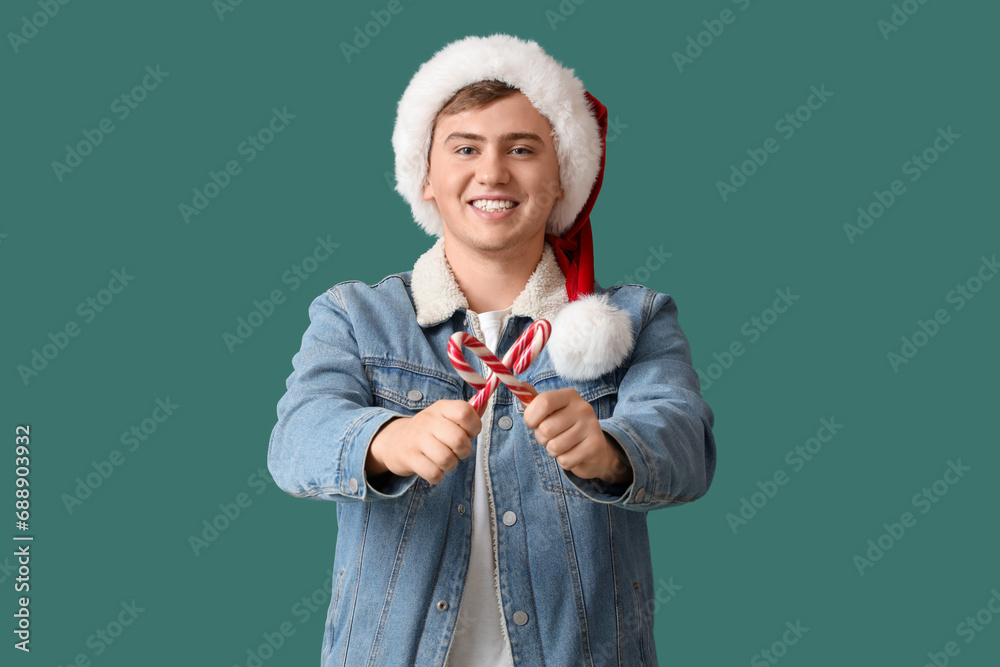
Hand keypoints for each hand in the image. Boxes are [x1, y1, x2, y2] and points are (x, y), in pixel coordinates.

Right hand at [366, 400, 480, 484]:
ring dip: (451, 465)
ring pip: (447, 459)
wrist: (395, 441)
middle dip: (464, 451)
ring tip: (445, 461)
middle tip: (458, 451)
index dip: (474, 426)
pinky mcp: (409, 457)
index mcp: (441, 407)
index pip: (465, 412)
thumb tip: (486, 401)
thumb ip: (467, 411)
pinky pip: (434, 473)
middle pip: (459, 440)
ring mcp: (417, 439)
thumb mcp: (446, 415)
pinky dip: (438, 476)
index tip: (469, 432)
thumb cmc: (430, 430)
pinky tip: (434, 469)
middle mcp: (429, 420)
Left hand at [523, 388, 631, 484]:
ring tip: (562, 445)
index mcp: (569, 395)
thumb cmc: (566, 428)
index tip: (533, 423)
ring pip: (554, 447)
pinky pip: (565, 460)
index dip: (531, 417)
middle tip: (551, 437)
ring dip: (553, 451)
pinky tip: (572, 454)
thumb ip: (536, 402)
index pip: (543, 402)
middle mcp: (582, 408)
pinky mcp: (595, 446)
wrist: (595, 448)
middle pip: (546, 428)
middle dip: (541, 438)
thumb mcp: (552, 412)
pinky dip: (564, 461)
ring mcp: (591, 426)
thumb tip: (522, 386)